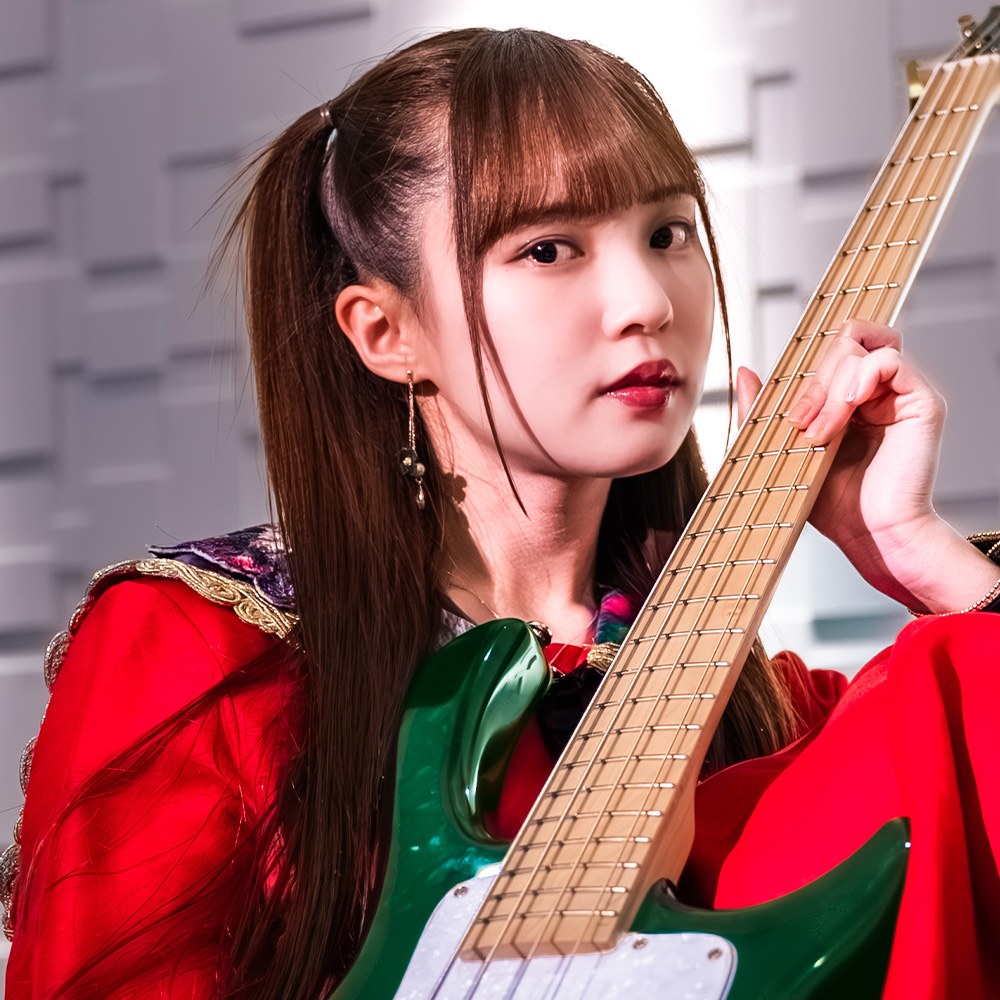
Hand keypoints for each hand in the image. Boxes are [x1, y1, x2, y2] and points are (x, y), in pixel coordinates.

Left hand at [736, 319, 999, 613]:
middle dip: (810, 383)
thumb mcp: (782, 448)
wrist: (868, 534)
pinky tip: (847, 410)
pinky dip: (859, 378)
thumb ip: (762, 411)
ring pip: (859, 347)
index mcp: (844, 397)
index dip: (801, 370)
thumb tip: (745, 373)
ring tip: (821, 431)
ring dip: (829, 387)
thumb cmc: (834, 502)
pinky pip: (890, 360)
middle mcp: (873, 391)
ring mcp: (897, 394)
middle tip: (800, 425)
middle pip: (838, 343)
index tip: (788, 413)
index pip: (824, 352)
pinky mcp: (921, 402)